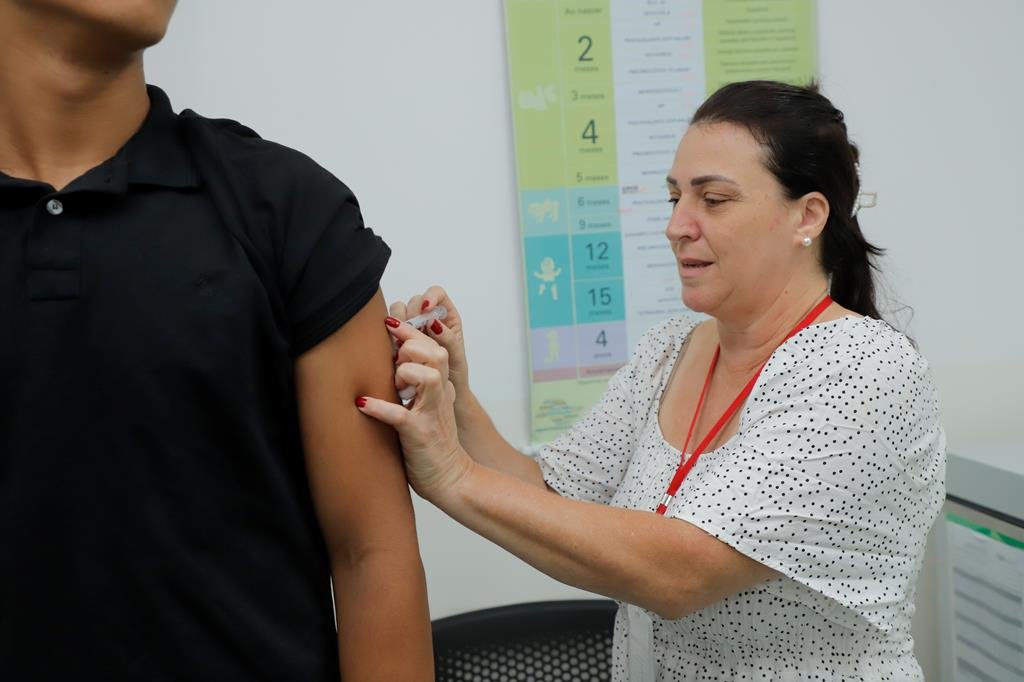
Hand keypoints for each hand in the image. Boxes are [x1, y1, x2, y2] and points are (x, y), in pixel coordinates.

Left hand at [356, 316, 472, 501]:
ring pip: (427, 377)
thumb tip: (389, 360)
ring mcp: (431, 414)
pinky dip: (379, 407)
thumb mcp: (428, 406)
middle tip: (394, 363)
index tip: (390, 321)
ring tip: (393, 386)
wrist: (452, 480)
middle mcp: (439, 395)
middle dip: (410, 348)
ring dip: (404, 373)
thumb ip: (416, 383)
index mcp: (440, 386)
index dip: (411, 331)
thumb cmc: (432, 444)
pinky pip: (400, 416)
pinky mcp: (419, 435)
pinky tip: (361, 403)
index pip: (433, 346)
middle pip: (435, 353)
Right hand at [388, 286, 468, 392]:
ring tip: (404, 342)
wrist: (441, 393)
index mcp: (446, 316)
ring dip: (399, 324)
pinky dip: (390, 336)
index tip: (425, 308)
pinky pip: (390, 330)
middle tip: (412, 331)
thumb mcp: (456, 356)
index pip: (436, 293)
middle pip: (413, 301)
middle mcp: (427, 318)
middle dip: (411, 313)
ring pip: (398, 312)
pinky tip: (395, 349)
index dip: (430, 296)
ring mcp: (412, 328)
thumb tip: (433, 323)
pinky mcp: (399, 339)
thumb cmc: (453, 373)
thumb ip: (448, 338)